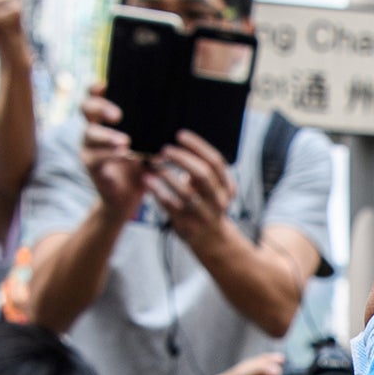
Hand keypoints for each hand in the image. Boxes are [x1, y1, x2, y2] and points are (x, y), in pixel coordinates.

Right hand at [80, 85, 146, 222]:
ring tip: (125, 142)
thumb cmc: (140, 165)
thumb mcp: (148, 145)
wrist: (129, 196)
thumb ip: (154, 130)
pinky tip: (125, 155)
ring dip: (107, 136)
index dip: (96, 86)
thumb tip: (176, 115)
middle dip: (100, 106)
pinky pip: (96, 157)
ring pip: (89, 133)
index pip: (94, 94)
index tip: (107, 84)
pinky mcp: (90, 165)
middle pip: (85, 106)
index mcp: (104, 118)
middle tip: (118, 115)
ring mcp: (88, 146)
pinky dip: (111, 155)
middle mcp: (92, 127)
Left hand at [145, 131, 236, 249]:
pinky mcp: (188, 226)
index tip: (180, 135)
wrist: (211, 239)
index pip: (215, 162)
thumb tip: (180, 141)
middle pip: (203, 175)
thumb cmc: (206, 204)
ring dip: (168, 175)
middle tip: (165, 149)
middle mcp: (218, 201)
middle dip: (182, 159)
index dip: (198, 146)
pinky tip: (148, 181)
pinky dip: (158, 192)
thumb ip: (202, 167)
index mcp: (226, 187)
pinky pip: (171, 207)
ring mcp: (204, 215)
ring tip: (153, 163)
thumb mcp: (212, 187)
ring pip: (186, 193)